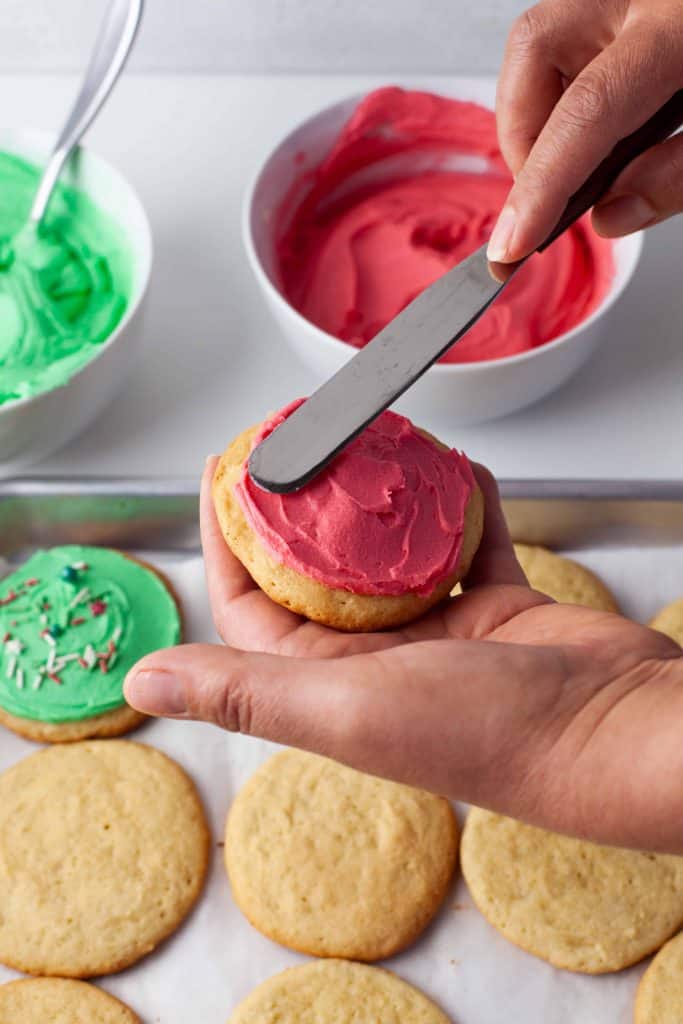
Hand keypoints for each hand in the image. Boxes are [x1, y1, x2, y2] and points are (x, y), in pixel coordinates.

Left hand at [124, 458, 682, 852]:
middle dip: (303, 507)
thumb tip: (144, 681)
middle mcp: (377, 664)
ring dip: (382, 503)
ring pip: (393, 554)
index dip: (228, 541)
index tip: (224, 472)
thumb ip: (245, 691)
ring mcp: (441, 637)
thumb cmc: (489, 732)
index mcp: (329, 688)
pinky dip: (463, 508)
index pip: (251, 608)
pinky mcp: (499, 614)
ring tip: (371, 444)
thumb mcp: (347, 706)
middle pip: (320, 571)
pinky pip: (468, 546)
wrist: (615, 733)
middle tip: (295, 441)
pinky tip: (459, 470)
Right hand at [488, 0, 682, 262]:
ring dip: (543, 113)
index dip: (540, 186)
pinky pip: (573, 38)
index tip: (510, 244)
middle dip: (528, 135)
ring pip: (543, 42)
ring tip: (577, 162)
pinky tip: (600, 127)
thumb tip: (611, 216)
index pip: (587, 112)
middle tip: (550, 193)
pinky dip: (569, 90)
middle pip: (536, 48)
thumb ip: (680, 178)